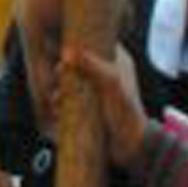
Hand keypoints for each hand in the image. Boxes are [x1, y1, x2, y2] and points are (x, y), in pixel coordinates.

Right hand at [65, 44, 152, 171]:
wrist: (131, 146)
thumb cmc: (126, 112)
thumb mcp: (111, 84)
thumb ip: (92, 65)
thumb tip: (67, 52)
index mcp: (117, 61)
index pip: (96, 41)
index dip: (79, 40)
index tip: (63, 43)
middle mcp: (106, 72)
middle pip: (80, 61)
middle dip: (65, 69)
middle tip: (58, 75)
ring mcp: (97, 89)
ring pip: (73, 80)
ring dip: (61, 88)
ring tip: (56, 97)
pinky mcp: (90, 106)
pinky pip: (71, 98)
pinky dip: (62, 102)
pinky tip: (57, 108)